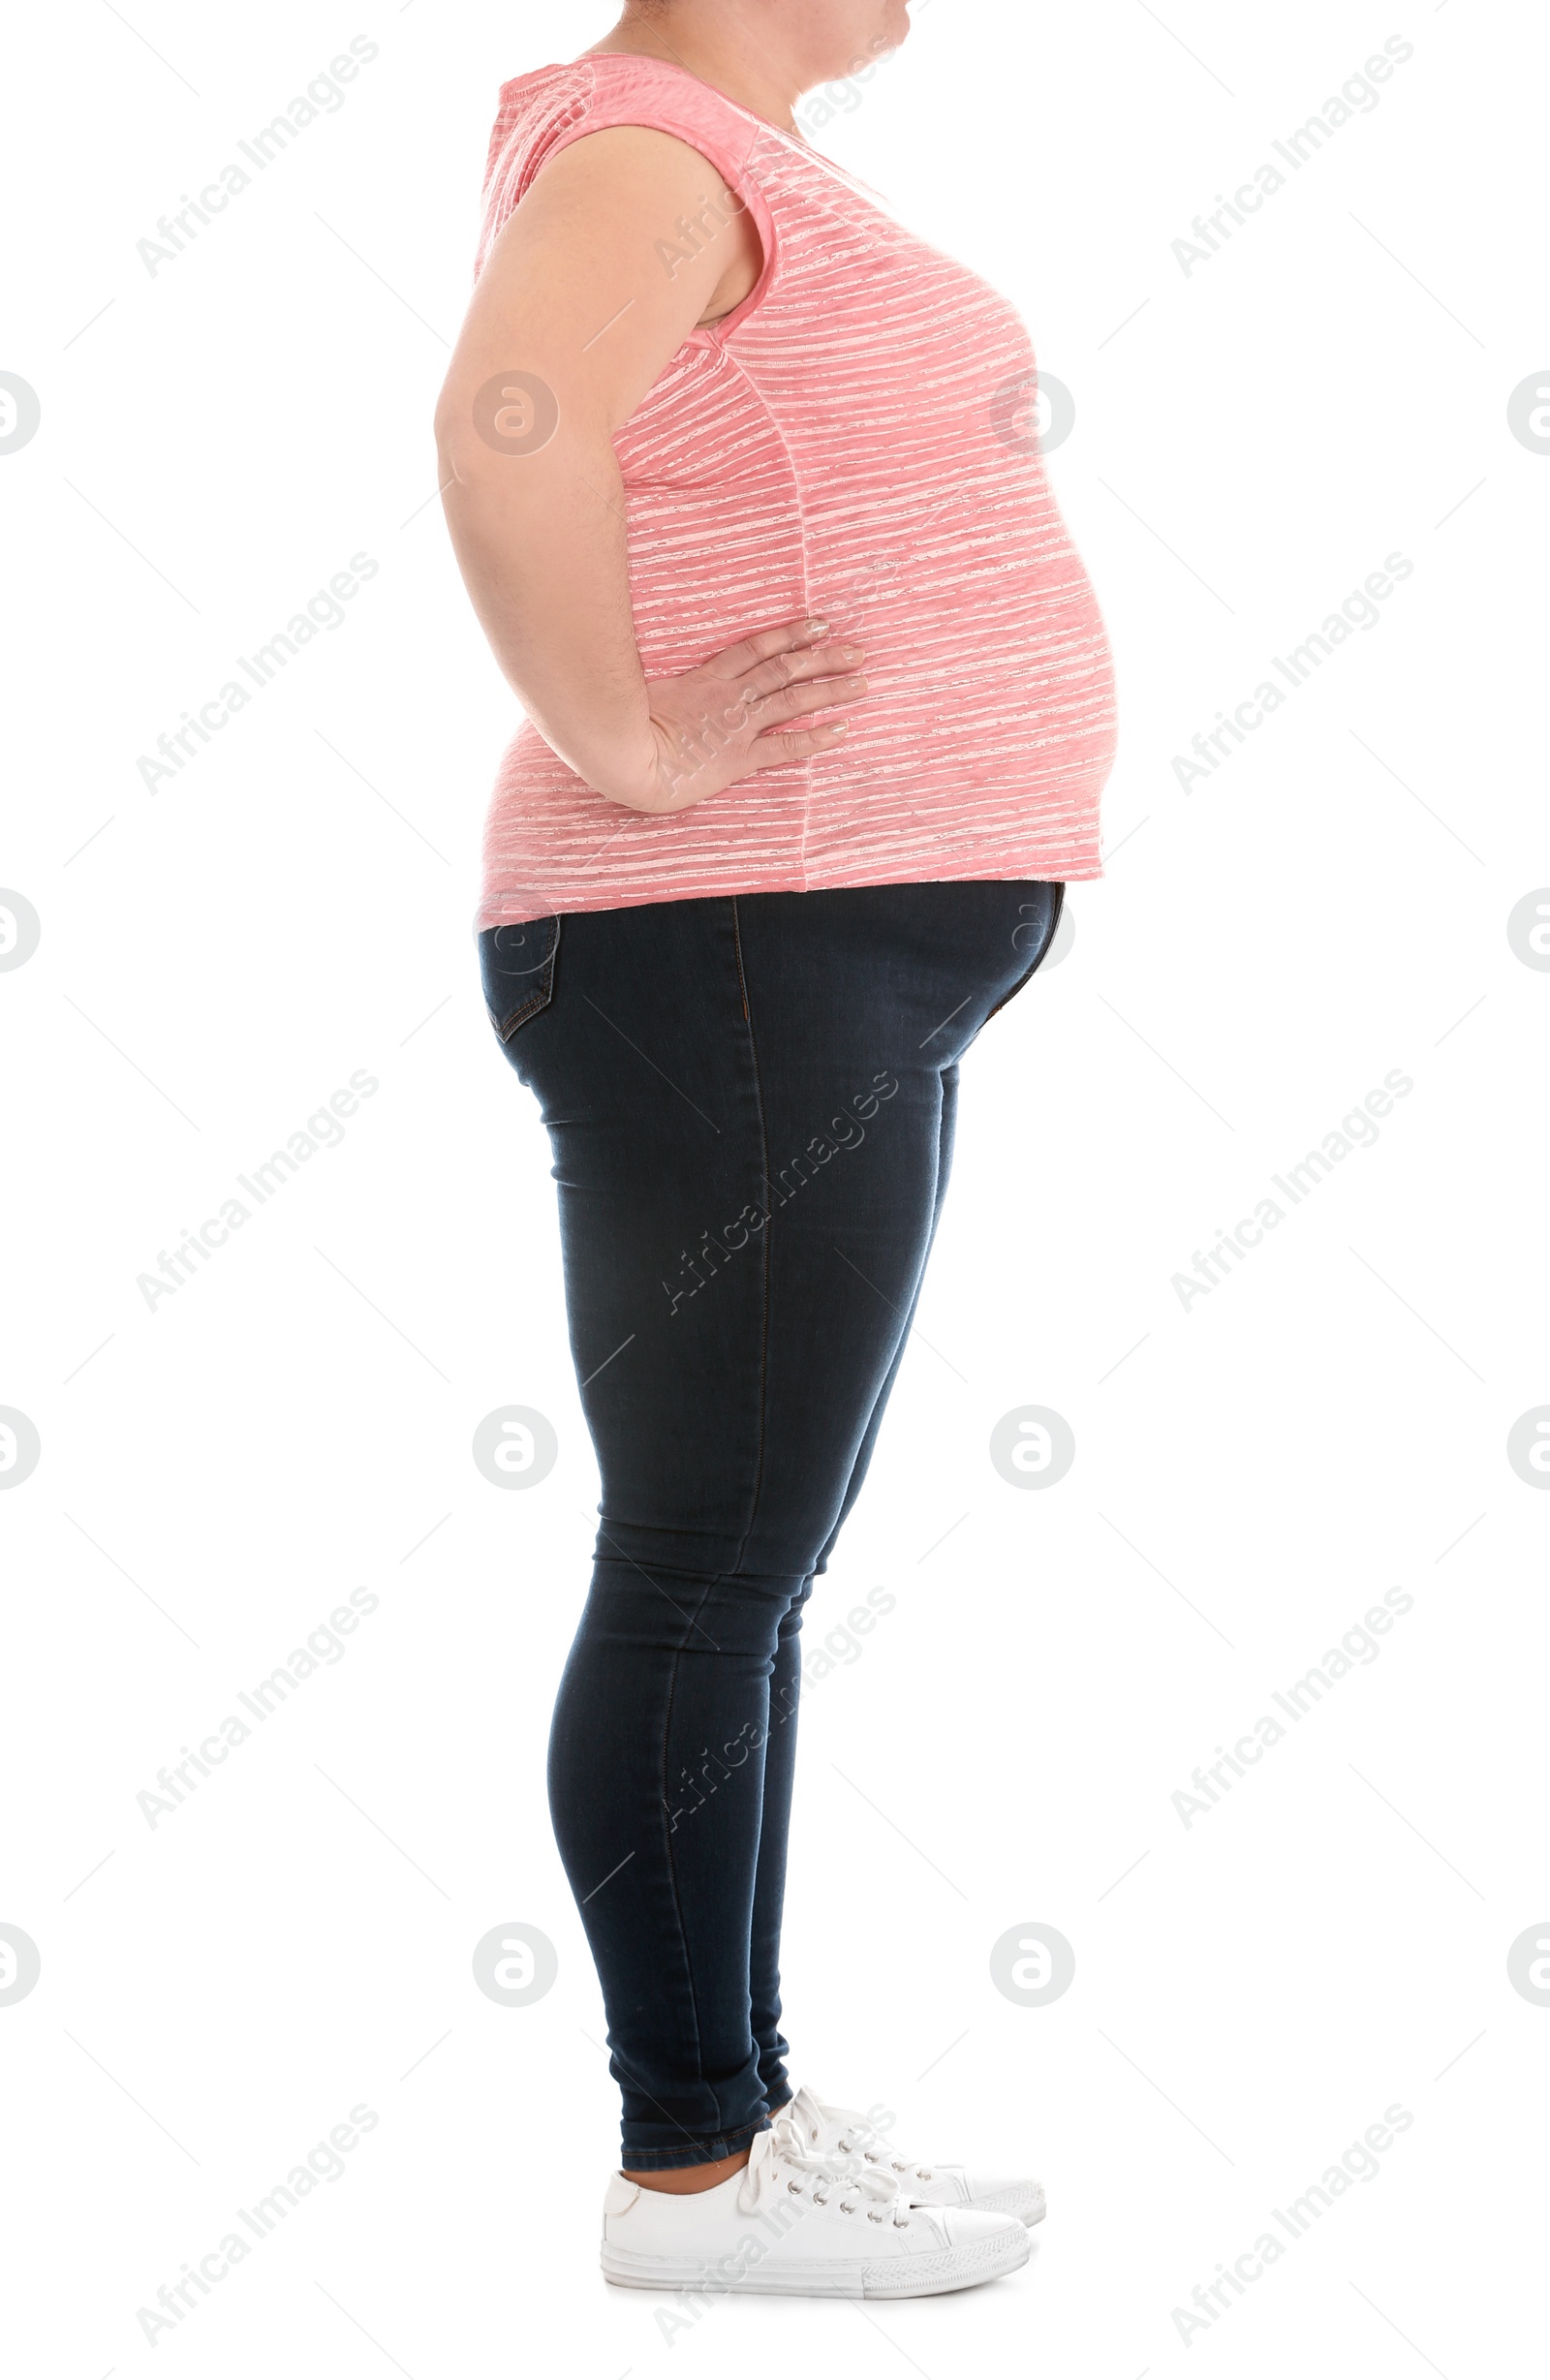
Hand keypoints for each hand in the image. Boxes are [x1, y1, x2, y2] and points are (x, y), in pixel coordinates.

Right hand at [608, 616, 868, 813]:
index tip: (819, 625)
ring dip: (829, 690)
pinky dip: (815, 738)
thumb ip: (666, 679)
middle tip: (858, 652)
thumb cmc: (623, 726)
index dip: (790, 634)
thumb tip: (670, 671)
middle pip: (784, 669)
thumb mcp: (643, 690)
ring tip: (862, 683)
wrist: (626, 760)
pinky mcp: (740, 759)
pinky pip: (784, 746)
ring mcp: (737, 726)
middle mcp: (729, 697)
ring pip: (792, 700)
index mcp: (706, 678)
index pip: (756, 648)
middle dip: (823, 658)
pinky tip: (842, 729)